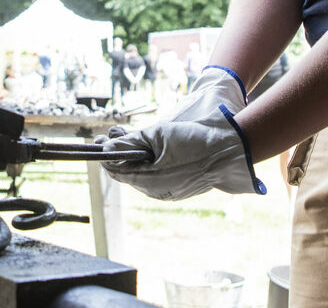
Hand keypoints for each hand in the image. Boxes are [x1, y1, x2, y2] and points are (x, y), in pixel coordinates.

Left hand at [96, 65, 264, 199]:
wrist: (228, 151)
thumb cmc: (193, 141)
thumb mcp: (158, 134)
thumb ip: (130, 142)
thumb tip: (105, 148)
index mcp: (148, 181)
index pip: (115, 170)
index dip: (106, 154)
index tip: (99, 140)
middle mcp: (155, 192)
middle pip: (126, 173)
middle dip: (120, 154)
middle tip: (115, 133)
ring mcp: (166, 193)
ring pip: (140, 175)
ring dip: (135, 158)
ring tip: (135, 138)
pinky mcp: (176, 190)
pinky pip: (155, 178)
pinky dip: (149, 164)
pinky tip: (153, 150)